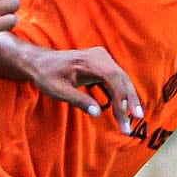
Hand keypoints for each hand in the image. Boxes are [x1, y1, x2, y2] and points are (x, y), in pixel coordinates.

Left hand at [21, 44, 144, 133]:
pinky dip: (120, 94)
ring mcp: (102, 59)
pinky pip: (115, 80)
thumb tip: (98, 113)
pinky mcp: (102, 64)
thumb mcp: (59, 91)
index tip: (124, 118)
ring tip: (133, 118)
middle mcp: (100, 56)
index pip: (113, 80)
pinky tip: (123, 109)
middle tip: (137, 120)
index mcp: (90, 61)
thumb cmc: (47, 76)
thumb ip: (79, 101)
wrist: (40, 62)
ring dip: (128, 98)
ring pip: (122, 79)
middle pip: (122, 79)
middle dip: (130, 100)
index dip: (121, 100)